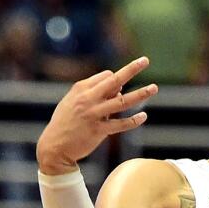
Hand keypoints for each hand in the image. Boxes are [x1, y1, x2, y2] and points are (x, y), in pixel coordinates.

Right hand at [36, 56, 157, 174]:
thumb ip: (93, 92)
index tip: (115, 90)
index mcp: (81, 88)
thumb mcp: (72, 102)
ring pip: (122, 101)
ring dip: (140, 94)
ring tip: (154, 88)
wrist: (54, 147)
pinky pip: (120, 124)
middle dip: (131, 69)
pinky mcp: (98, 131)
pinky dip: (133, 121)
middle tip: (145, 60)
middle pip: (114, 80)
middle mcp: (88, 99)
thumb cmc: (64, 122)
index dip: (115, 81)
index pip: (106, 76)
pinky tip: (143, 116)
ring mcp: (94, 114)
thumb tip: (118, 88)